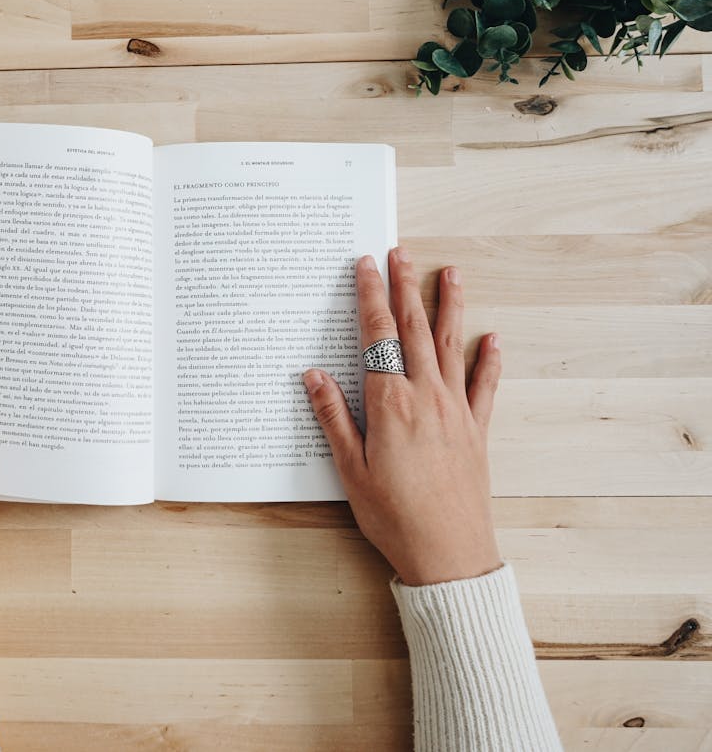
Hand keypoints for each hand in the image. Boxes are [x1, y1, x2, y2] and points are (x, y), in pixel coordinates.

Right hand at [303, 248, 502, 585]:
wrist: (449, 554)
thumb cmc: (393, 517)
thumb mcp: (350, 470)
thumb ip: (333, 417)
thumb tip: (314, 375)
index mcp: (390, 404)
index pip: (377, 337)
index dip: (370, 298)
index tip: (365, 266)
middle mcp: (427, 398)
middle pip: (415, 330)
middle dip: (405, 287)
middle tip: (401, 253)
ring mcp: (456, 412)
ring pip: (452, 346)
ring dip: (450, 306)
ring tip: (450, 274)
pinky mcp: (477, 431)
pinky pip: (485, 386)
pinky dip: (490, 359)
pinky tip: (493, 338)